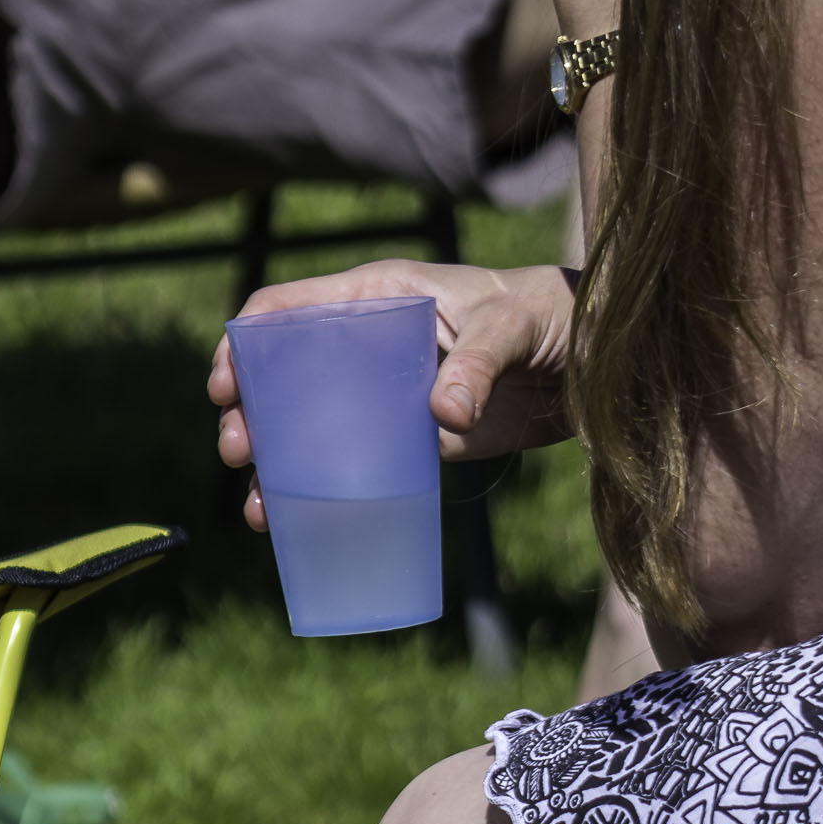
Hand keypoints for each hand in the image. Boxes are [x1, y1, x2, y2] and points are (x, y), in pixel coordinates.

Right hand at [208, 260, 579, 530]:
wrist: (596, 364)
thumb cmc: (549, 316)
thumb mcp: (512, 326)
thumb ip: (479, 363)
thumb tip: (442, 414)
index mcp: (375, 299)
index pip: (284, 309)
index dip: (244, 343)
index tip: (226, 385)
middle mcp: (363, 346)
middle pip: (278, 376)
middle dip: (246, 414)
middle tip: (239, 449)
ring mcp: (379, 397)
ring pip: (301, 427)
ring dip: (270, 464)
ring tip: (259, 504)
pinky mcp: (406, 440)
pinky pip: (344, 467)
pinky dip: (311, 495)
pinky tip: (287, 524)